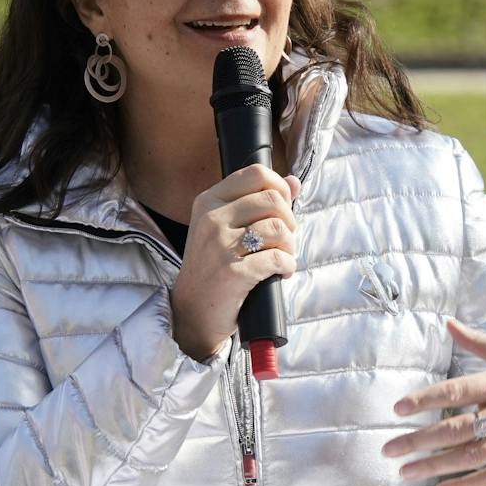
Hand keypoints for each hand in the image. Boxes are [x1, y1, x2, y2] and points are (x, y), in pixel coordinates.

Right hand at [169, 165, 301, 359]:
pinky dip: (287, 265)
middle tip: (283, 240)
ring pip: (278, 227)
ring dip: (290, 245)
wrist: (192, 312)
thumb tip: (293, 181)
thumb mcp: (226, 228)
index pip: (256, 173)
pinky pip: (278, 258)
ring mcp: (220, 245)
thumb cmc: (213, 268)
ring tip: (282, 257)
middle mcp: (212, 219)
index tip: (282, 209)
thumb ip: (258, 202)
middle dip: (289, 220)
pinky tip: (281, 272)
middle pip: (272, 199)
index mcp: (209, 201)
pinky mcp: (233, 272)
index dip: (279, 188)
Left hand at [382, 319, 485, 485]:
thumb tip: (447, 323)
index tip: (398, 408)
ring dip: (434, 466)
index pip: (457, 390)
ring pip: (469, 456)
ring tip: (404, 472)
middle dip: (418, 441)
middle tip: (388, 449)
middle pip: (456, 428)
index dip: (425, 399)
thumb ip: (481, 343)